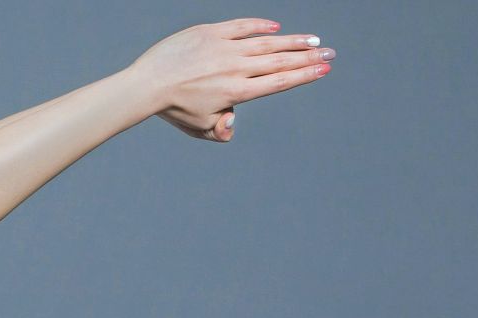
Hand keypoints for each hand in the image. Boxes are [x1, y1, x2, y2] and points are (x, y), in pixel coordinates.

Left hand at [129, 18, 332, 141]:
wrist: (148, 84)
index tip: (323, 70)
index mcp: (237, 92)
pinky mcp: (210, 32)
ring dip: (293, 41)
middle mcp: (235, 68)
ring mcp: (224, 48)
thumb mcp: (200, 128)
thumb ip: (222, 131)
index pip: (278, 83)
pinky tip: (276, 28)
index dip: (303, 76)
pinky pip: (241, 26)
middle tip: (330, 54)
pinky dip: (260, 26)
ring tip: (313, 40)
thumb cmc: (173, 109)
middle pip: (280, 62)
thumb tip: (234, 121)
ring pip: (266, 43)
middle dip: (308, 58)